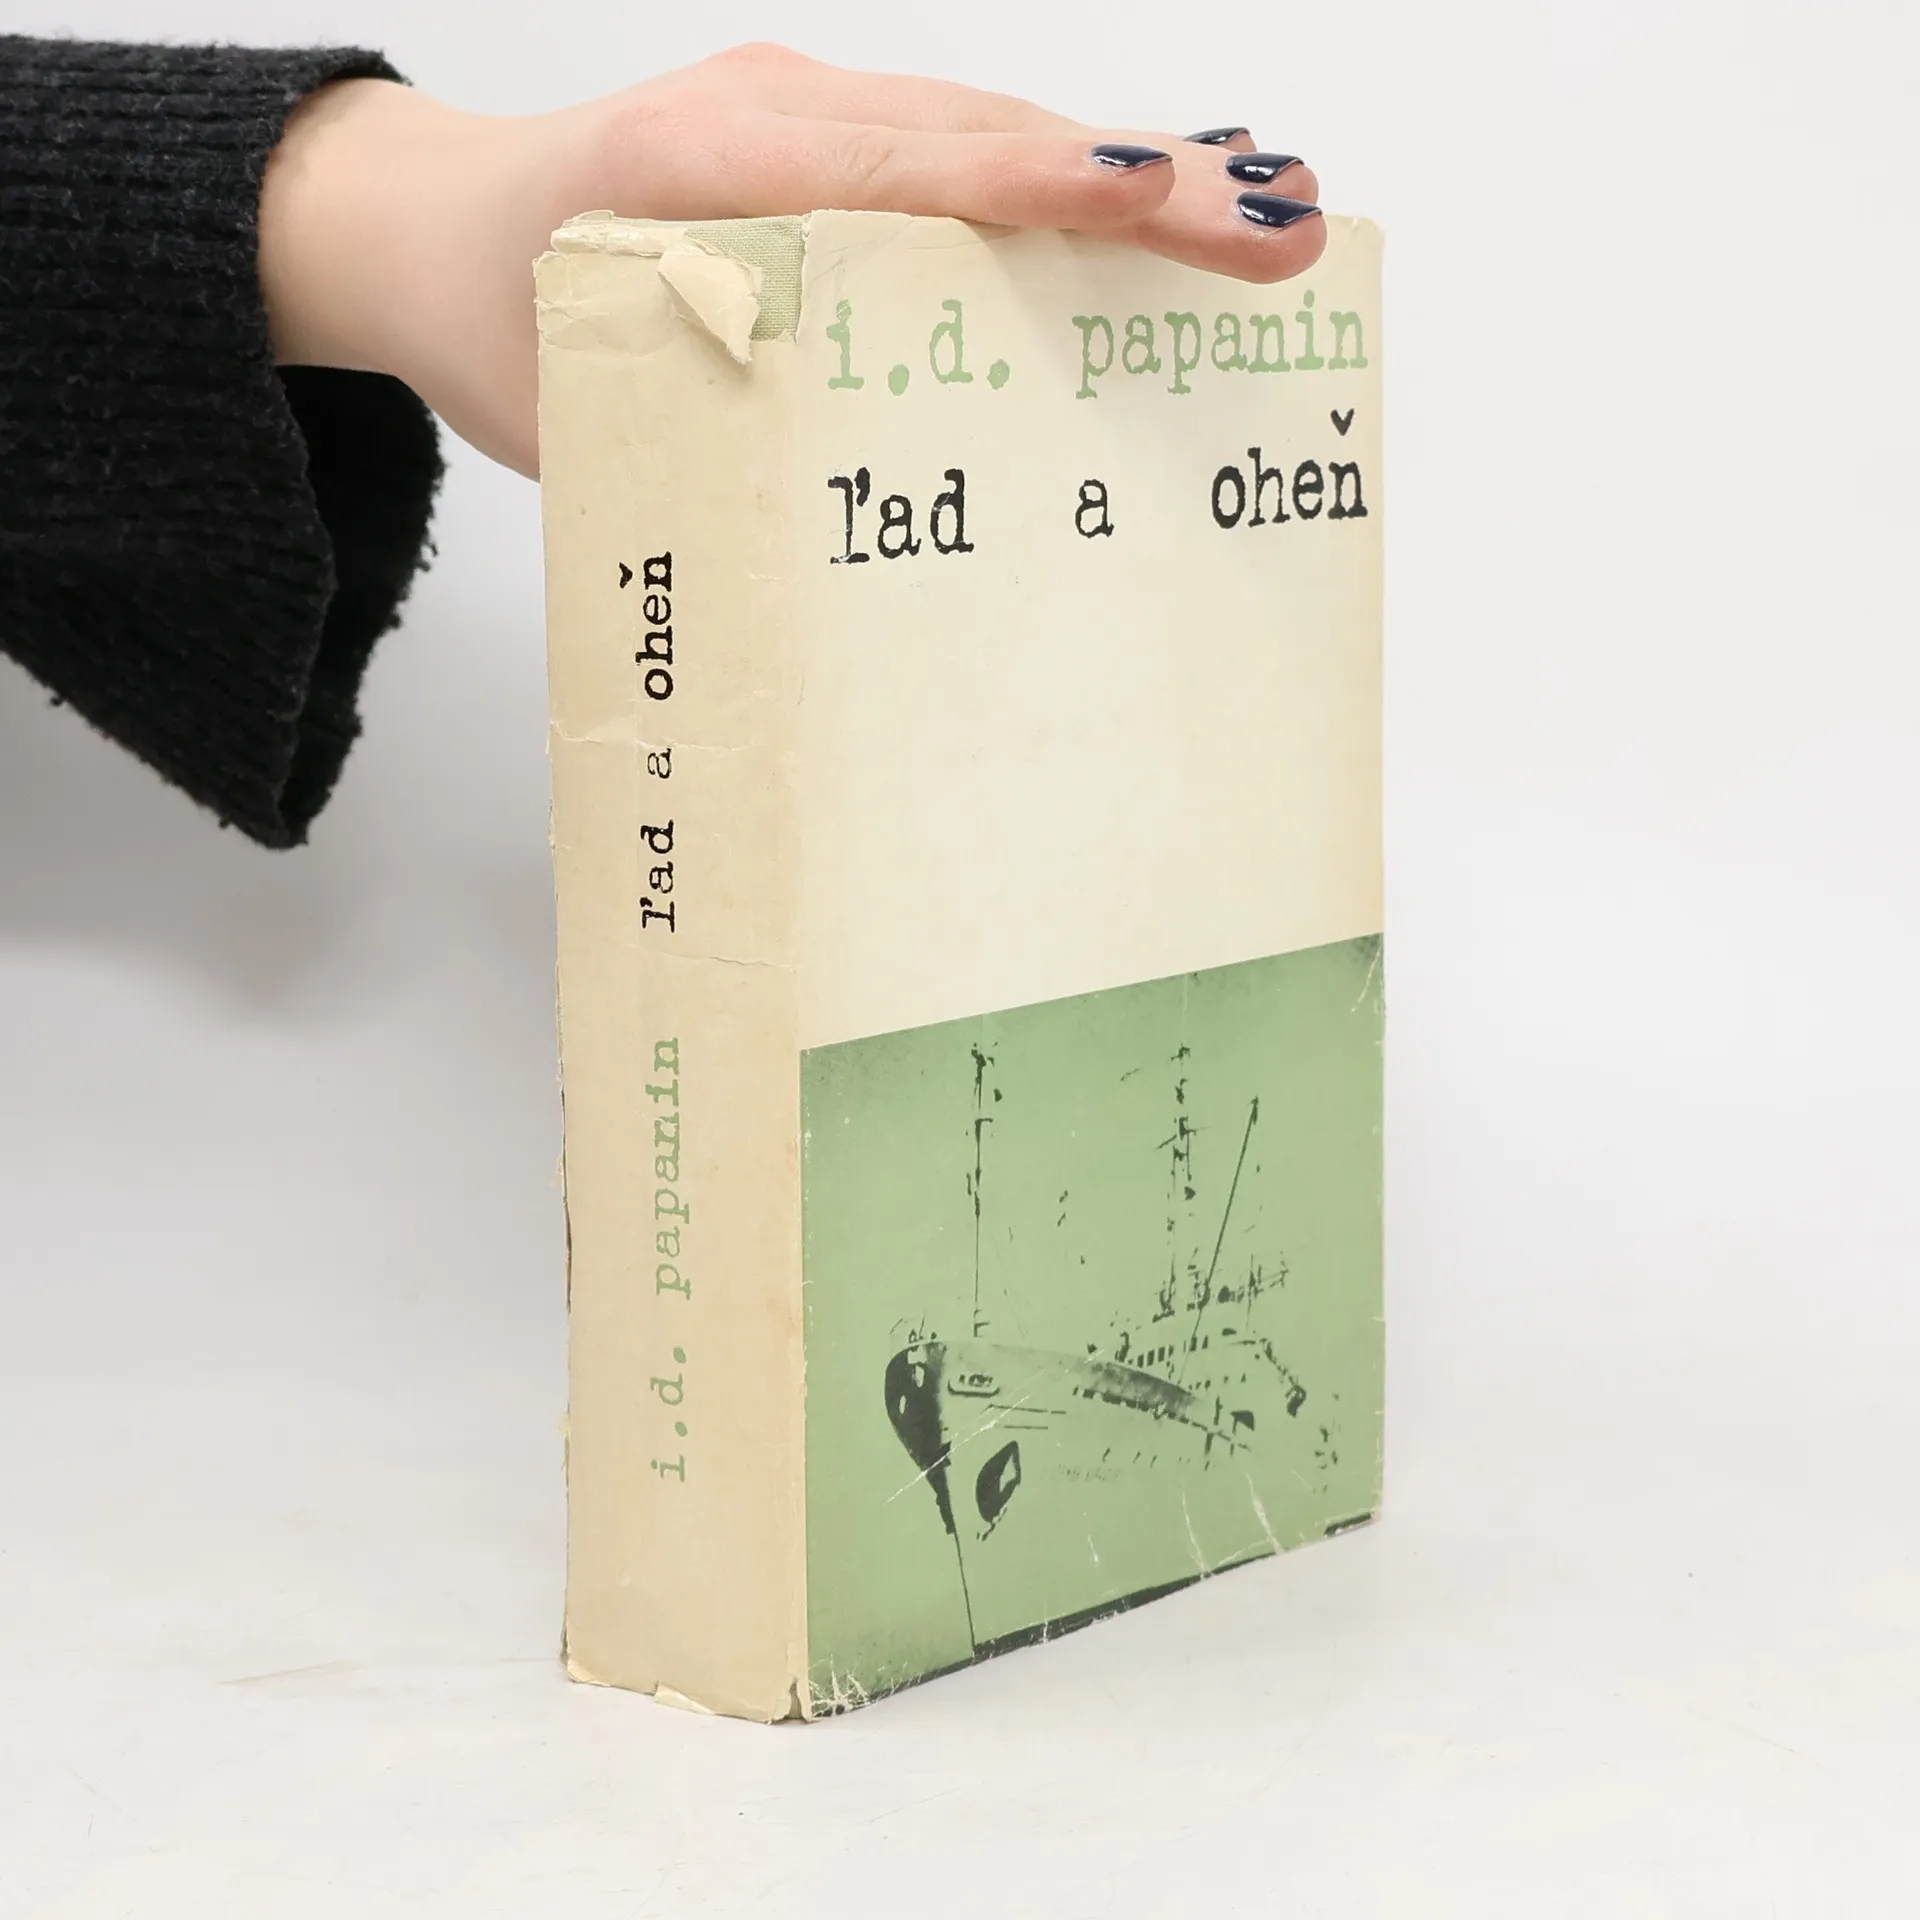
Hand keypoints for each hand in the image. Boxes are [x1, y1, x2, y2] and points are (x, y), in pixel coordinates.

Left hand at [259, 44, 1324, 477]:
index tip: (1163, 200)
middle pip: (984, 133)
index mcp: (693, 171)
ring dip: (1120, 172)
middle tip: (1277, 225)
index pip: (905, 172)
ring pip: (987, 127)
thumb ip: (709, 442)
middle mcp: (761, 109)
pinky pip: (955, 144)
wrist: (424, 225)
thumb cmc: (497, 321)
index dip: (1045, 191)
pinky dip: (1054, 180)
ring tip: (1252, 218)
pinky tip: (1145, 208)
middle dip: (1140, 180)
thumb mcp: (585, 411)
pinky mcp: (815, 125)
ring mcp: (794, 102)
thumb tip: (870, 523)